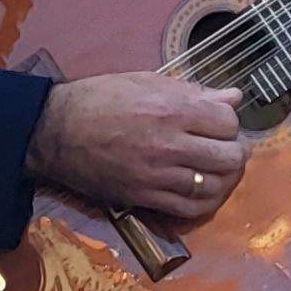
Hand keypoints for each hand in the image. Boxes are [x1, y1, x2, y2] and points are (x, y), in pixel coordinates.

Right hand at [29, 70, 248, 217]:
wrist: (56, 131)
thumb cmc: (100, 98)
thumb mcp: (147, 81)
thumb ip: (194, 92)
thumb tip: (234, 96)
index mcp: (172, 108)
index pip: (228, 122)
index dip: (228, 123)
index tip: (218, 124)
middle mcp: (170, 143)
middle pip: (230, 157)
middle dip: (233, 152)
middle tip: (223, 149)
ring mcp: (158, 174)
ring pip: (215, 186)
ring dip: (222, 179)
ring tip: (215, 171)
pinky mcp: (145, 197)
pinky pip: (190, 208)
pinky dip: (204, 203)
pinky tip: (201, 192)